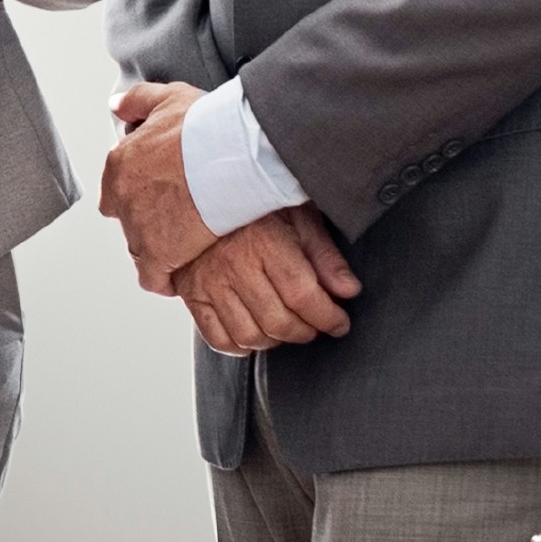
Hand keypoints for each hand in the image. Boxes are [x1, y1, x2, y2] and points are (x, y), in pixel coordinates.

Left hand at [95, 82, 218, 293]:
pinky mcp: (160, 254)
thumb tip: (116, 106)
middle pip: (127, 219)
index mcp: (120, 163)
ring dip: (160, 247)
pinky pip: (153, 278)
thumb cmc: (207, 125)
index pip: (116, 187)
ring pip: (139, 249)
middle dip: (148, 220)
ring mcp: (139, 228)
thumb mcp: (168, 98)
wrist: (232, 152)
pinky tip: (184, 273)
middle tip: (179, 215)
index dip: (141, 190)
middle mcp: (122, 197)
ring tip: (188, 243)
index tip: (162, 191)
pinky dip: (166, 279)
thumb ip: (137, 101)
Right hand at [177, 212, 361, 352]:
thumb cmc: (257, 204)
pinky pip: (217, 338)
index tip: (340, 323)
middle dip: (306, 331)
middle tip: (317, 326)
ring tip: (290, 328)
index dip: (327, 316)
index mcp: (265, 241)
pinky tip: (258, 334)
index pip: (301, 294)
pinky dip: (241, 346)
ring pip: (248, 335)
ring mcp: (209, 283)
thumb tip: (348, 290)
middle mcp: (234, 266)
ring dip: (276, 341)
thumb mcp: (298, 215)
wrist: (202, 195)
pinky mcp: (192, 296)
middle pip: (277, 321)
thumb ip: (325, 255)